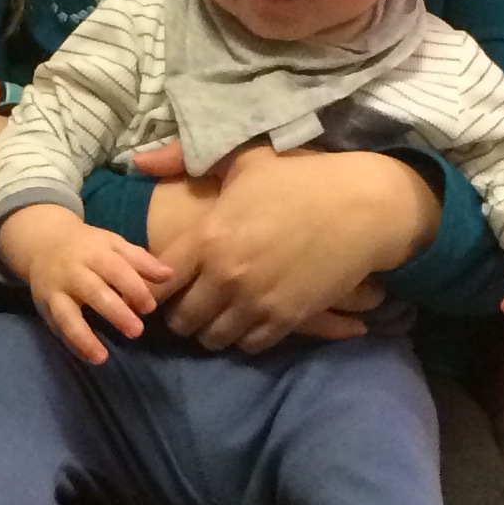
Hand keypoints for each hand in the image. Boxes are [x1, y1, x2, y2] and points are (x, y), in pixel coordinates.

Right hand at [0, 205, 172, 363]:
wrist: (42, 242)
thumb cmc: (88, 246)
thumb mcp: (113, 244)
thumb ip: (140, 260)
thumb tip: (168, 275)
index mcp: (93, 253)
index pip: (115, 269)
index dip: (133, 288)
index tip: (150, 307)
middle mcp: (72, 272)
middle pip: (93, 292)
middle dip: (114, 312)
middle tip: (137, 332)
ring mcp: (55, 291)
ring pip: (67, 316)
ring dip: (83, 337)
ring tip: (101, 357)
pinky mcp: (44, 308)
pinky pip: (57, 329)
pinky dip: (71, 344)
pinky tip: (88, 357)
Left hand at [136, 144, 434, 353]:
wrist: (363, 206)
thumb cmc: (301, 177)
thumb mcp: (244, 159)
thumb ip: (186, 159)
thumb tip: (140, 161)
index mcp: (209, 237)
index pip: (159, 282)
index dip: (156, 285)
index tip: (165, 283)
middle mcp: (227, 276)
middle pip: (182, 319)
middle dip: (183, 313)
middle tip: (193, 302)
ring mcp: (257, 301)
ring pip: (213, 338)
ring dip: (212, 328)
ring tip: (221, 313)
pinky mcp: (287, 318)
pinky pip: (250, 345)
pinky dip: (245, 336)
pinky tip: (250, 318)